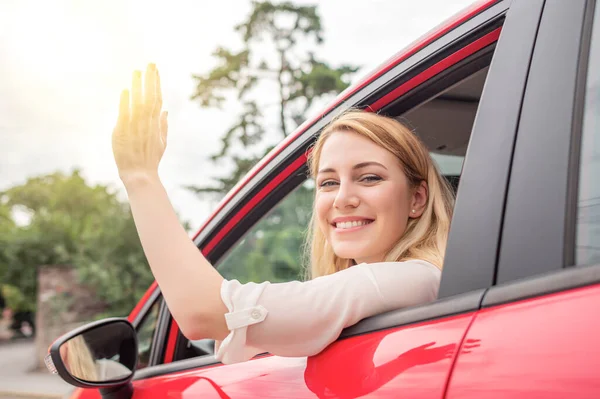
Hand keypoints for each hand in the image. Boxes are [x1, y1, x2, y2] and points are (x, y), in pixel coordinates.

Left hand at [112, 63, 167, 185]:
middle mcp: (147, 123)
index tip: (155, 70)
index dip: (157, 84)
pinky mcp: (123, 132)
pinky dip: (126, 102)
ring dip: (138, 86)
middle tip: (150, 63)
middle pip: (151, 97)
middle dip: (151, 79)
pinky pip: (125, 114)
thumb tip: (166, 111)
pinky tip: (126, 90)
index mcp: (156, 123)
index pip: (157, 99)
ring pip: (138, 102)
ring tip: (137, 71)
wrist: (140, 174)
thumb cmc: (150, 159)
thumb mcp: (162, 142)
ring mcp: (136, 127)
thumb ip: (163, 125)